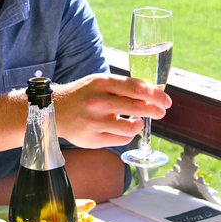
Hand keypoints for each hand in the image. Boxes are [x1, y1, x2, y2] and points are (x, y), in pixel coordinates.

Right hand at [52, 73, 171, 148]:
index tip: (166, 100)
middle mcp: (98, 102)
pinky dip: (129, 134)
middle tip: (161, 112)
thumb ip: (124, 86)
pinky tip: (124, 128)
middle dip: (155, 110)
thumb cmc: (84, 94)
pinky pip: (122, 139)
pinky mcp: (93, 139)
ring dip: (141, 124)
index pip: (137, 88)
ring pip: (132, 127)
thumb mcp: (100, 82)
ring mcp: (95, 122)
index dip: (156, 95)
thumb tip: (154, 92)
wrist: (55, 110)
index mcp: (102, 83)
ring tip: (138, 120)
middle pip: (138, 107)